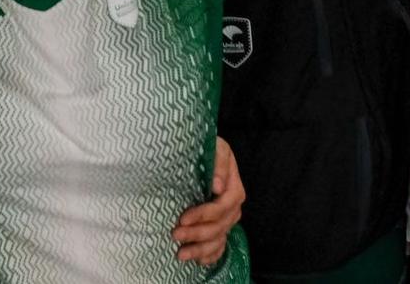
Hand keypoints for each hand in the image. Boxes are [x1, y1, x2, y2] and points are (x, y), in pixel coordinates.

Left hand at [171, 135, 244, 264]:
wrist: (207, 156)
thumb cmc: (209, 150)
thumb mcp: (217, 147)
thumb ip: (218, 163)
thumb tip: (219, 186)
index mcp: (234, 189)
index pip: (222, 207)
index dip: (204, 214)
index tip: (184, 218)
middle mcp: (233, 208)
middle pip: (219, 226)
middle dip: (197, 233)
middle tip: (175, 234)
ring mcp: (227, 220)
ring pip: (218, 240)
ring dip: (200, 249)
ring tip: (180, 254)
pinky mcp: (220, 227)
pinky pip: (219, 247)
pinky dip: (210, 255)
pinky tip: (198, 261)